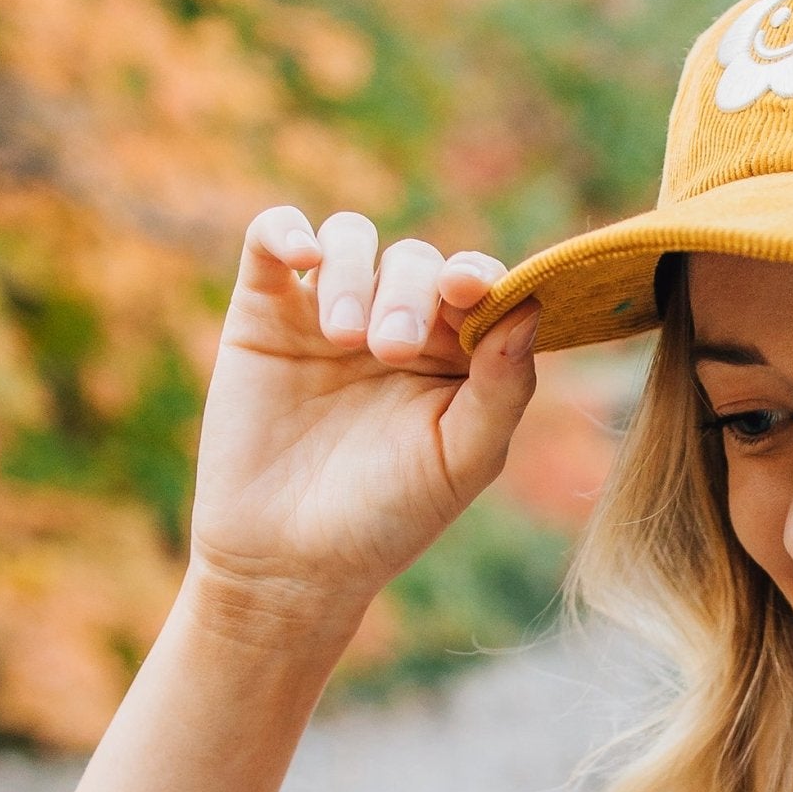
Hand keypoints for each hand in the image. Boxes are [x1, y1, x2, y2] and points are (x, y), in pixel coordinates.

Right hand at [188, 207, 539, 620]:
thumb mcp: (461, 461)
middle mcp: (396, 324)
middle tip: (391, 351)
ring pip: (351, 239)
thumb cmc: (387, 518)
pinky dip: (286, 231)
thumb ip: (504, 388)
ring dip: (356, 272)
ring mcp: (328, 313)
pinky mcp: (264, 312)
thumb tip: (528, 306)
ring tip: (346, 339)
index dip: (479, 276)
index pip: (477, 288)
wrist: (288, 560)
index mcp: (456, 356)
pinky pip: (271, 238)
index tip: (472, 290)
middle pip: (416, 262)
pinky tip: (301, 257)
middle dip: (410, 295)